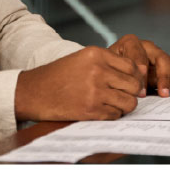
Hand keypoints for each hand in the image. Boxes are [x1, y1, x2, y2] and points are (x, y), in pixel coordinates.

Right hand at [14, 46, 143, 120]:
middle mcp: (98, 70)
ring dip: (124, 106)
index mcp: (96, 54)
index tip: (131, 84)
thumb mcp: (82, 59)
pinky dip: (112, 115)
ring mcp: (95, 91)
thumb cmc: (58, 76)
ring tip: (115, 105)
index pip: (132, 66)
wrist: (33, 92)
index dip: (135, 77)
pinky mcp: (91, 110)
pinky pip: (115, 115)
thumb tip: (136, 76)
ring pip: (129, 102)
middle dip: (132, 93)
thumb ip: (107, 63)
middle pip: (133, 84)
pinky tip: (102, 111)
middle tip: (125, 96)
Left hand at [109, 34, 169, 96]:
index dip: (140, 69)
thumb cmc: (110, 70)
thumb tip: (128, 87)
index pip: (138, 52)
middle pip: (159, 56)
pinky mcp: (165, 65)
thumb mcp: (109, 68)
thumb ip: (118, 73)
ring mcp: (156, 55)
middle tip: (160, 92)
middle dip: (161, 76)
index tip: (139, 86)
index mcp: (130, 43)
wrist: (113, 74)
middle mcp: (146, 47)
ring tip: (169, 93)